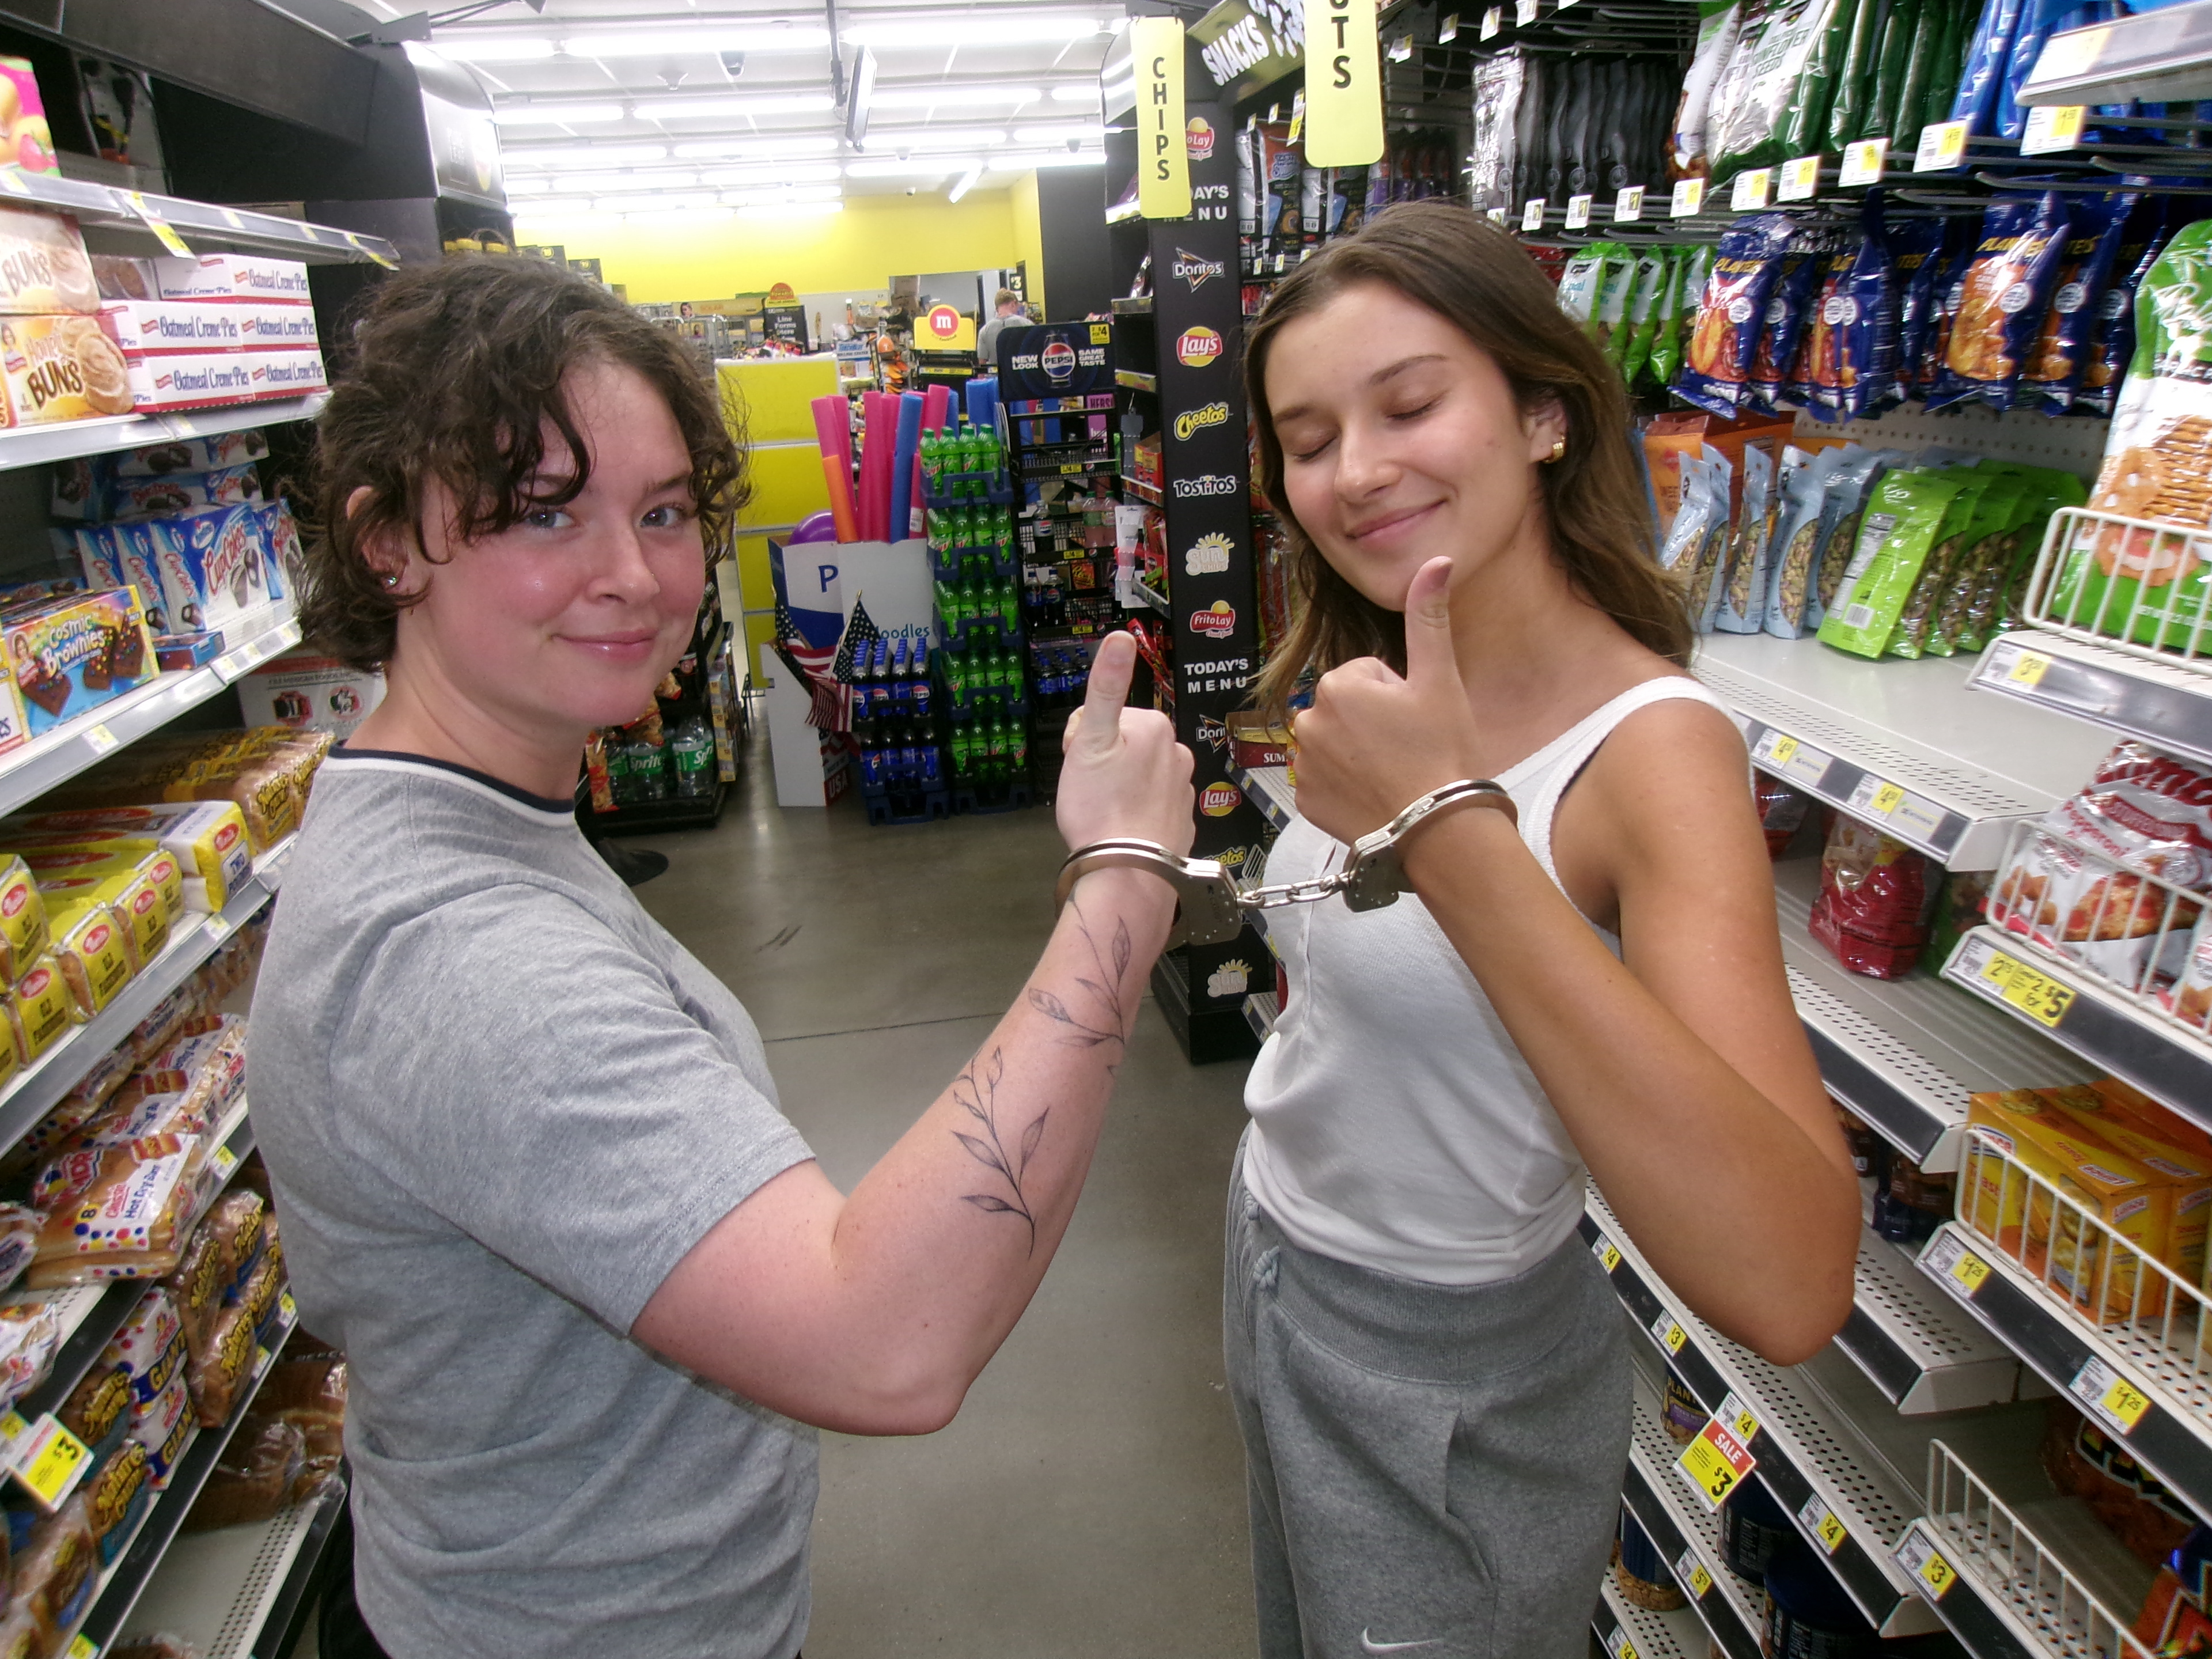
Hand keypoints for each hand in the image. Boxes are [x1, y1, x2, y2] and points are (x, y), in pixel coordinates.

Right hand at [1055, 630, 1195, 854]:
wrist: (1127, 872)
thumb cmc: (1101, 807)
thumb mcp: (1090, 740)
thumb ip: (1105, 687)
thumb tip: (1120, 637)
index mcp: (1156, 727)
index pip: (1105, 718)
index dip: (1081, 740)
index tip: (1079, 764)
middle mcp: (1178, 753)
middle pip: (1124, 745)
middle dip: (1102, 762)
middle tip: (1090, 791)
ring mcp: (1183, 789)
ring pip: (1137, 775)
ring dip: (1118, 787)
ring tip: (1104, 812)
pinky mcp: (1182, 821)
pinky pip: (1150, 804)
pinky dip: (1134, 812)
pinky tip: (1121, 828)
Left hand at [1293, 556, 1490, 844]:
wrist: (1436, 829)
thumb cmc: (1442, 752)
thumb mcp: (1440, 679)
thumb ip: (1428, 617)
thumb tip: (1436, 560)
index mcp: (1337, 685)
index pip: (1368, 675)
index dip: (1397, 695)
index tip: (1416, 720)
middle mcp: (1309, 720)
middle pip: (1347, 708)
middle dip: (1373, 721)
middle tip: (1409, 748)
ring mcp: (1303, 764)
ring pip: (1334, 742)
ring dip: (1357, 752)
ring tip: (1394, 773)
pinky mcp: (1304, 801)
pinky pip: (1323, 780)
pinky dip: (1344, 785)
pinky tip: (1374, 795)